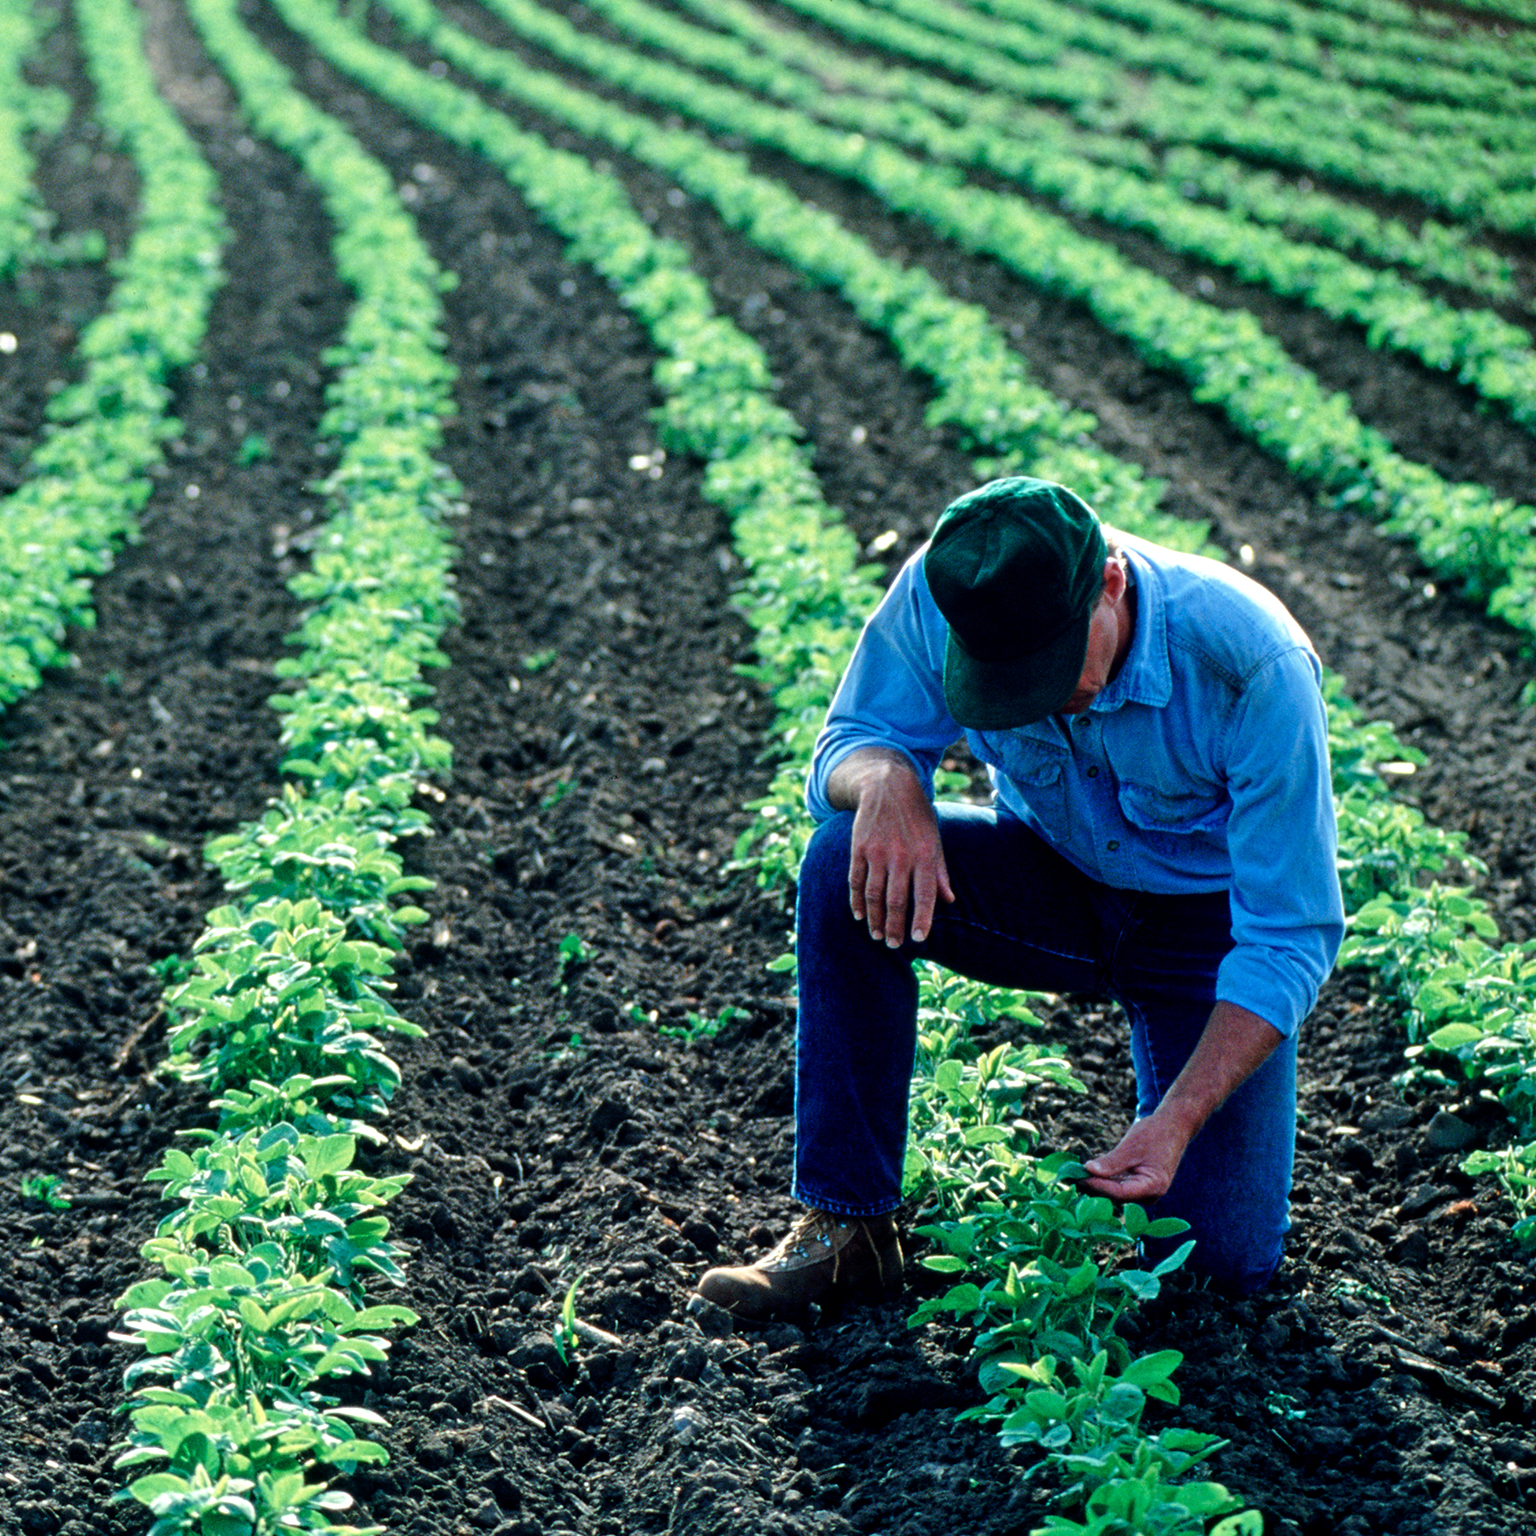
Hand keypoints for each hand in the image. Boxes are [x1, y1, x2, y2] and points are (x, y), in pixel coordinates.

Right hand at [831, 751, 954, 946]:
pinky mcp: (859, 848)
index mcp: (925, 855)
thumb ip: (940, 872)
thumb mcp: (935, 839)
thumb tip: (949, 900)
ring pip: (874, 894)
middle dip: (894, 926)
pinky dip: (856, 900)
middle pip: (895, 900)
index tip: (919, 939)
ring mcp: (877, 852)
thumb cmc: (917, 817)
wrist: (888, 785)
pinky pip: (856, 880)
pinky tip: (860, 914)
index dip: (921, 920)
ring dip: (875, 918)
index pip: (924, 896)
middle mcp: (901, 856)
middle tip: (893, 945)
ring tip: (877, 935)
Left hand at [1082, 1111, 1191, 1204]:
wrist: (1173, 1127)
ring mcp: (1144, 1192)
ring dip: (1095, 1184)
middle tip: (1068, 1178)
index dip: (1097, 1186)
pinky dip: (1103, 1180)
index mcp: (1152, 1187)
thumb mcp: (1131, 1146)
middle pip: (1115, 1195)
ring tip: (1073, 1176)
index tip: (1078, 1177)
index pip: (1118, 1192)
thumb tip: (1088, 1171)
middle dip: (1093, 1186)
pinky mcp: (1138, 1185)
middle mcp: (1150, 1195)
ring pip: (1114, 1192)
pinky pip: (1118, 1186)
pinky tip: (1085, 1174)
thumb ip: (1111, 1162)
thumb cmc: (1155, 1134)